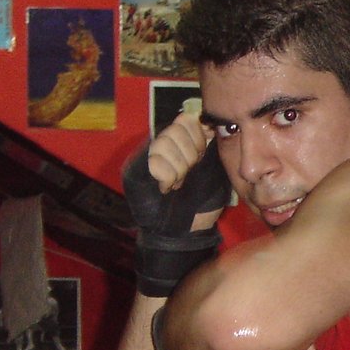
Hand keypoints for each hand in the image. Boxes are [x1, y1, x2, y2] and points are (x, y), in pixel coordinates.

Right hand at [122, 115, 233, 296]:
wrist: (185, 230)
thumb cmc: (201, 201)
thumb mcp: (215, 169)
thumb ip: (213, 146)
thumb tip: (210, 125)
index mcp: (182, 140)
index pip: (189, 119)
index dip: (199, 138)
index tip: (201, 159)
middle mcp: (163, 143)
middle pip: (177, 128)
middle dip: (190, 154)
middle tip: (187, 175)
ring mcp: (147, 154)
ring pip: (164, 142)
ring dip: (178, 168)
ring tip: (177, 183)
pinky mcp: (135, 169)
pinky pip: (153, 161)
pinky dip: (166, 177)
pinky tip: (166, 188)